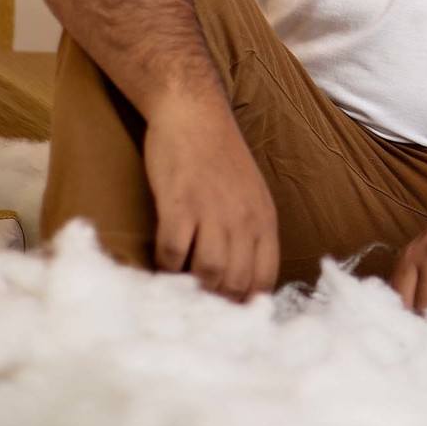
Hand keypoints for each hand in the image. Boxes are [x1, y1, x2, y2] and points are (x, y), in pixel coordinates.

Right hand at [143, 90, 278, 300]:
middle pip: (236, 283)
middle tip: (196, 302)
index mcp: (264, 219)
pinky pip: (172, 253)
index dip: (244, 304)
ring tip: (179, 282)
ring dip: (191, 285)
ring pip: (208, 274)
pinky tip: (162, 260)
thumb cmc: (219, 156)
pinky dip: (165, 265)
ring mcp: (212, 211)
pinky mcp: (179, 205)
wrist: (193, 113)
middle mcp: (243, 218)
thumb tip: (240, 283)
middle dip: (215, 300)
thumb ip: (249, 234)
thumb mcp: (250, 195)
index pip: (264, 280)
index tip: (226, 311)